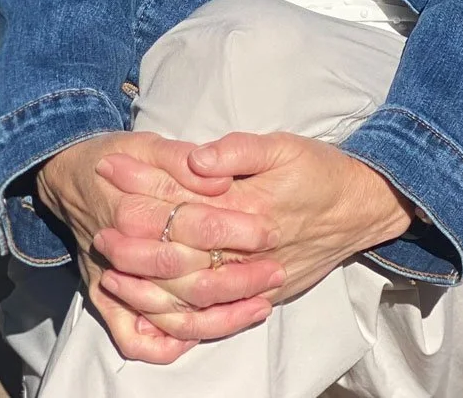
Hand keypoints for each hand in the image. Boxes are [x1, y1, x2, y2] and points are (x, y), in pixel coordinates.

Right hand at [35, 132, 282, 362]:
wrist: (68, 178)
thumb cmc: (114, 156)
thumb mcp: (147, 143)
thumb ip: (182, 160)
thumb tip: (219, 180)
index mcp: (132, 209)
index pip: (191, 227)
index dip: (233, 230)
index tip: (267, 231)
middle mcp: (122, 252)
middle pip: (187, 277)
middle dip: (238, 278)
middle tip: (276, 270)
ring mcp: (113, 284)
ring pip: (170, 314)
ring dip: (219, 315)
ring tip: (261, 304)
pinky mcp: (107, 302)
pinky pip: (136, 338)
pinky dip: (169, 343)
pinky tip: (203, 334)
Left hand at [94, 131, 412, 317]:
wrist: (362, 207)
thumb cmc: (320, 170)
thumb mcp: (282, 145)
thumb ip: (238, 151)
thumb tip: (196, 157)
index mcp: (250, 207)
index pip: (184, 200)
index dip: (144, 186)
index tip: (110, 171)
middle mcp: (249, 249)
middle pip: (181, 251)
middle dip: (136, 242)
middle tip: (100, 231)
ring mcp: (254, 278)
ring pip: (192, 292)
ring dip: (149, 283)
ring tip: (112, 271)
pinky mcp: (262, 295)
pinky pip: (215, 317)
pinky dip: (180, 318)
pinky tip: (154, 309)